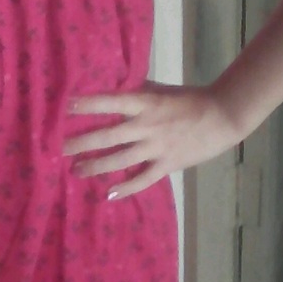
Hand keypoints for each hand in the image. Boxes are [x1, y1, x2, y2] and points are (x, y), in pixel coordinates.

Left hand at [63, 82, 239, 198]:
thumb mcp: (161, 90)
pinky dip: (126, 188)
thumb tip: (111, 87)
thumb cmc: (189, 99)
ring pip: (120, 159)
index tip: (67, 106)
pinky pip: (143, 179)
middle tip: (60, 148)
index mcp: (146, 103)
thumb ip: (137, 92)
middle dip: (82, 142)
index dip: (89, 105)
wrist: (223, 116)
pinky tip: (109, 194)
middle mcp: (147, 125)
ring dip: (96, 166)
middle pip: (109, 135)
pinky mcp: (167, 164)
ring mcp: (157, 147)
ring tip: (76, 170)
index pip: (112, 102)